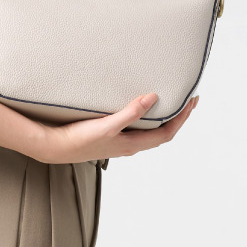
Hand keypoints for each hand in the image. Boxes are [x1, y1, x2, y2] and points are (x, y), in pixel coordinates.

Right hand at [32, 92, 199, 165]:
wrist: (54, 147)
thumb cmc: (79, 139)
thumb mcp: (107, 125)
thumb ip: (130, 113)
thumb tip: (153, 98)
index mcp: (132, 144)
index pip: (166, 133)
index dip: (182, 118)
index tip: (192, 102)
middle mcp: (129, 146)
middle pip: (161, 133)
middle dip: (177, 118)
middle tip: (188, 100)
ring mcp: (119, 143)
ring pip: (149, 132)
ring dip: (162, 119)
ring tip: (169, 103)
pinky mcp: (109, 137)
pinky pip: (136, 129)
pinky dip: (145, 119)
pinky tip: (139, 110)